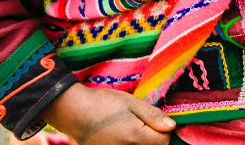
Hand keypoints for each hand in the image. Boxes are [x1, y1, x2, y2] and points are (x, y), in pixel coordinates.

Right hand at [41, 84, 174, 144]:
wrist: (72, 111)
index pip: (164, 142)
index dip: (165, 130)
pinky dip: (128, 143)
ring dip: (140, 141)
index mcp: (135, 137)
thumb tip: (172, 126)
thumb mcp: (131, 103)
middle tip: (143, 123)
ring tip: (130, 127)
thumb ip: (153, 116)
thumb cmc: (103, 103)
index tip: (158, 120)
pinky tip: (120, 134)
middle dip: (153, 137)